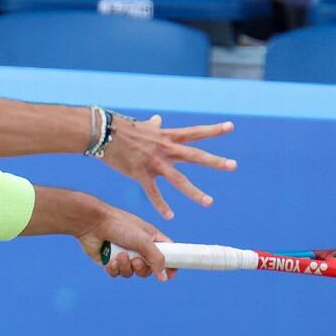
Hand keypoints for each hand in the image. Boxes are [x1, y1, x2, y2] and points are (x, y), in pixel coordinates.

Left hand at [75, 202, 177, 281]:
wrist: (93, 223)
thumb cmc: (120, 226)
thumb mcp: (144, 241)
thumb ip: (157, 259)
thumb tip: (165, 278)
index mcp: (151, 238)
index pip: (167, 253)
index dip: (170, 265)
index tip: (171, 275)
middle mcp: (138, 247)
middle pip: (149, 269)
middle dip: (142, 268)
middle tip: (136, 261)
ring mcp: (124, 254)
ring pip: (131, 273)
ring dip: (126, 267)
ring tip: (119, 256)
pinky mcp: (110, 261)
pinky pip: (117, 273)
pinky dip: (114, 269)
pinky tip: (109, 260)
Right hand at [100, 114, 235, 219]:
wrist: (103, 132)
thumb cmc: (122, 129)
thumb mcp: (143, 126)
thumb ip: (154, 125)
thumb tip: (158, 118)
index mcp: (167, 137)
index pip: (195, 132)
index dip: (213, 130)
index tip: (230, 127)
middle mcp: (165, 149)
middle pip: (194, 155)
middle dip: (214, 161)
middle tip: (233, 165)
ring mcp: (154, 162)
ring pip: (178, 179)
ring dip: (194, 192)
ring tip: (209, 202)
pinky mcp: (140, 173)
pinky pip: (153, 192)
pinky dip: (161, 205)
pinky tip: (170, 216)